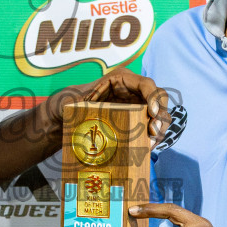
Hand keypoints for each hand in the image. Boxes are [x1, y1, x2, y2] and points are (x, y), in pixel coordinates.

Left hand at [49, 69, 168, 140]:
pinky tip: (146, 147)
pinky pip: (152, 126)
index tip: (152, 114)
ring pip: (159, 115)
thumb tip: (82, 104)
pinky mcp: (137, 120)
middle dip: (160, 116)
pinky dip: (152, 137)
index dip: (153, 97)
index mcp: (121, 79)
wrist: (66, 117)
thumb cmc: (68, 104)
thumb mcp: (71, 99)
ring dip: (159, 130)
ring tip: (150, 144)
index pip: (146, 84)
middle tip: (153, 133)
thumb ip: (77, 101)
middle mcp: (133, 90)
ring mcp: (138, 104)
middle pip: (159, 99)